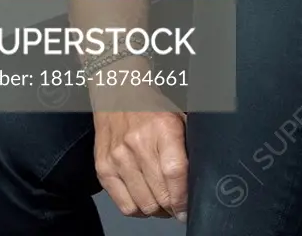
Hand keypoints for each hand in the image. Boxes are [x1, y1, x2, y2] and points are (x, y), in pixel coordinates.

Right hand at [91, 56, 188, 220]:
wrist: (118, 91)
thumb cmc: (152, 106)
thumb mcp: (178, 116)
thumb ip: (187, 145)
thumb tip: (198, 178)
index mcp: (162, 128)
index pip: (174, 172)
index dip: (183, 197)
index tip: (187, 208)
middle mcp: (138, 143)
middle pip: (159, 193)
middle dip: (172, 207)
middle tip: (177, 206)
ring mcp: (118, 157)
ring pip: (143, 204)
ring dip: (156, 211)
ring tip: (162, 204)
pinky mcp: (103, 168)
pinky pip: (124, 204)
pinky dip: (137, 210)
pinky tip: (145, 201)